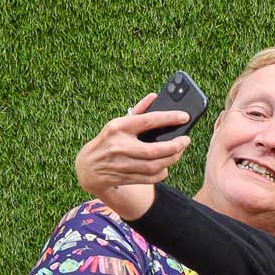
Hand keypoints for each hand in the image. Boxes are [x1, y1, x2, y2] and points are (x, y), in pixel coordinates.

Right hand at [74, 93, 192, 219]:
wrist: (88, 166)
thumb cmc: (109, 140)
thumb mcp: (118, 124)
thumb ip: (138, 111)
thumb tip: (154, 96)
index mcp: (118, 127)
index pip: (147, 120)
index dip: (168, 118)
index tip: (184, 116)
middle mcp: (119, 146)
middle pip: (154, 149)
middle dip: (175, 146)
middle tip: (186, 140)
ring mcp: (121, 164)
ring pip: (153, 166)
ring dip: (171, 159)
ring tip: (178, 152)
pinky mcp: (124, 177)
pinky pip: (149, 178)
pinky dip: (162, 173)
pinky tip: (166, 166)